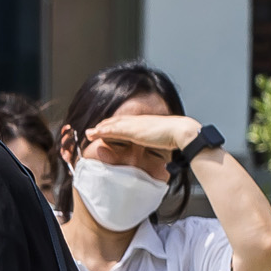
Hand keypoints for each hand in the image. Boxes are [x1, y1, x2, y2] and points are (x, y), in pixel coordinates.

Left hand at [83, 114, 200, 154]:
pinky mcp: (132, 130)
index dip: (113, 125)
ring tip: (88, 133)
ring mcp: (134, 125)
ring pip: (112, 124)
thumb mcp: (162, 139)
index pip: (125, 123)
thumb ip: (156, 141)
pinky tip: (94, 132)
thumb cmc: (176, 137)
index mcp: (144, 123)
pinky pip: (114, 129)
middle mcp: (138, 121)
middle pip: (116, 121)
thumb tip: (158, 149)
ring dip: (99, 128)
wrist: (181, 132)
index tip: (104, 129)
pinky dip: (103, 130)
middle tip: (91, 131)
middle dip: (103, 125)